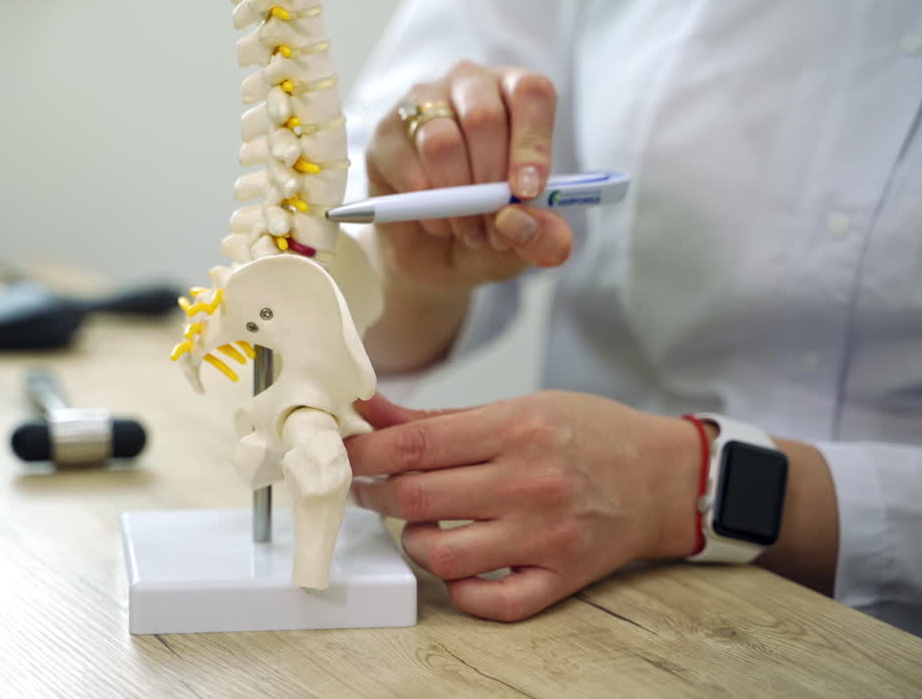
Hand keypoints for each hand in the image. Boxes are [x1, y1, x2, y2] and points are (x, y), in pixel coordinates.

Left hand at [344, 392, 701, 621]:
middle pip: (416, 498)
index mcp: (516, 430)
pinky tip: (457, 569)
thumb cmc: (589, 434)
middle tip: (370, 488)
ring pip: (442, 555)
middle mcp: (528, 483)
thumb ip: (439, 418)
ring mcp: (545, 536)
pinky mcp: (560, 578)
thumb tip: (370, 411)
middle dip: (376, 494)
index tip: (344, 455)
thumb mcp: (518, 407)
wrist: (664, 477)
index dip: (364, 453)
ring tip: (418, 525)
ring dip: (413, 542)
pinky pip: (491, 602)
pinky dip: (461, 592)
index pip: (414, 445)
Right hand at [366, 61, 573, 291]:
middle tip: (495, 225)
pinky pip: (408, 168)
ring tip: (466, 228)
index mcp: (515, 94)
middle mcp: (468, 87)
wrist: (433, 256)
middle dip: (490, 181)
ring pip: (441, 142)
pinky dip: (427, 207)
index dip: (532, 142)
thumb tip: (517, 218)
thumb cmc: (489, 229)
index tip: (527, 191)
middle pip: (483, 117)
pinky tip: (437, 222)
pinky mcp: (385, 136)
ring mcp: (421, 105)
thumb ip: (545, 237)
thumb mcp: (529, 243)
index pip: (530, 93)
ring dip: (457, 198)